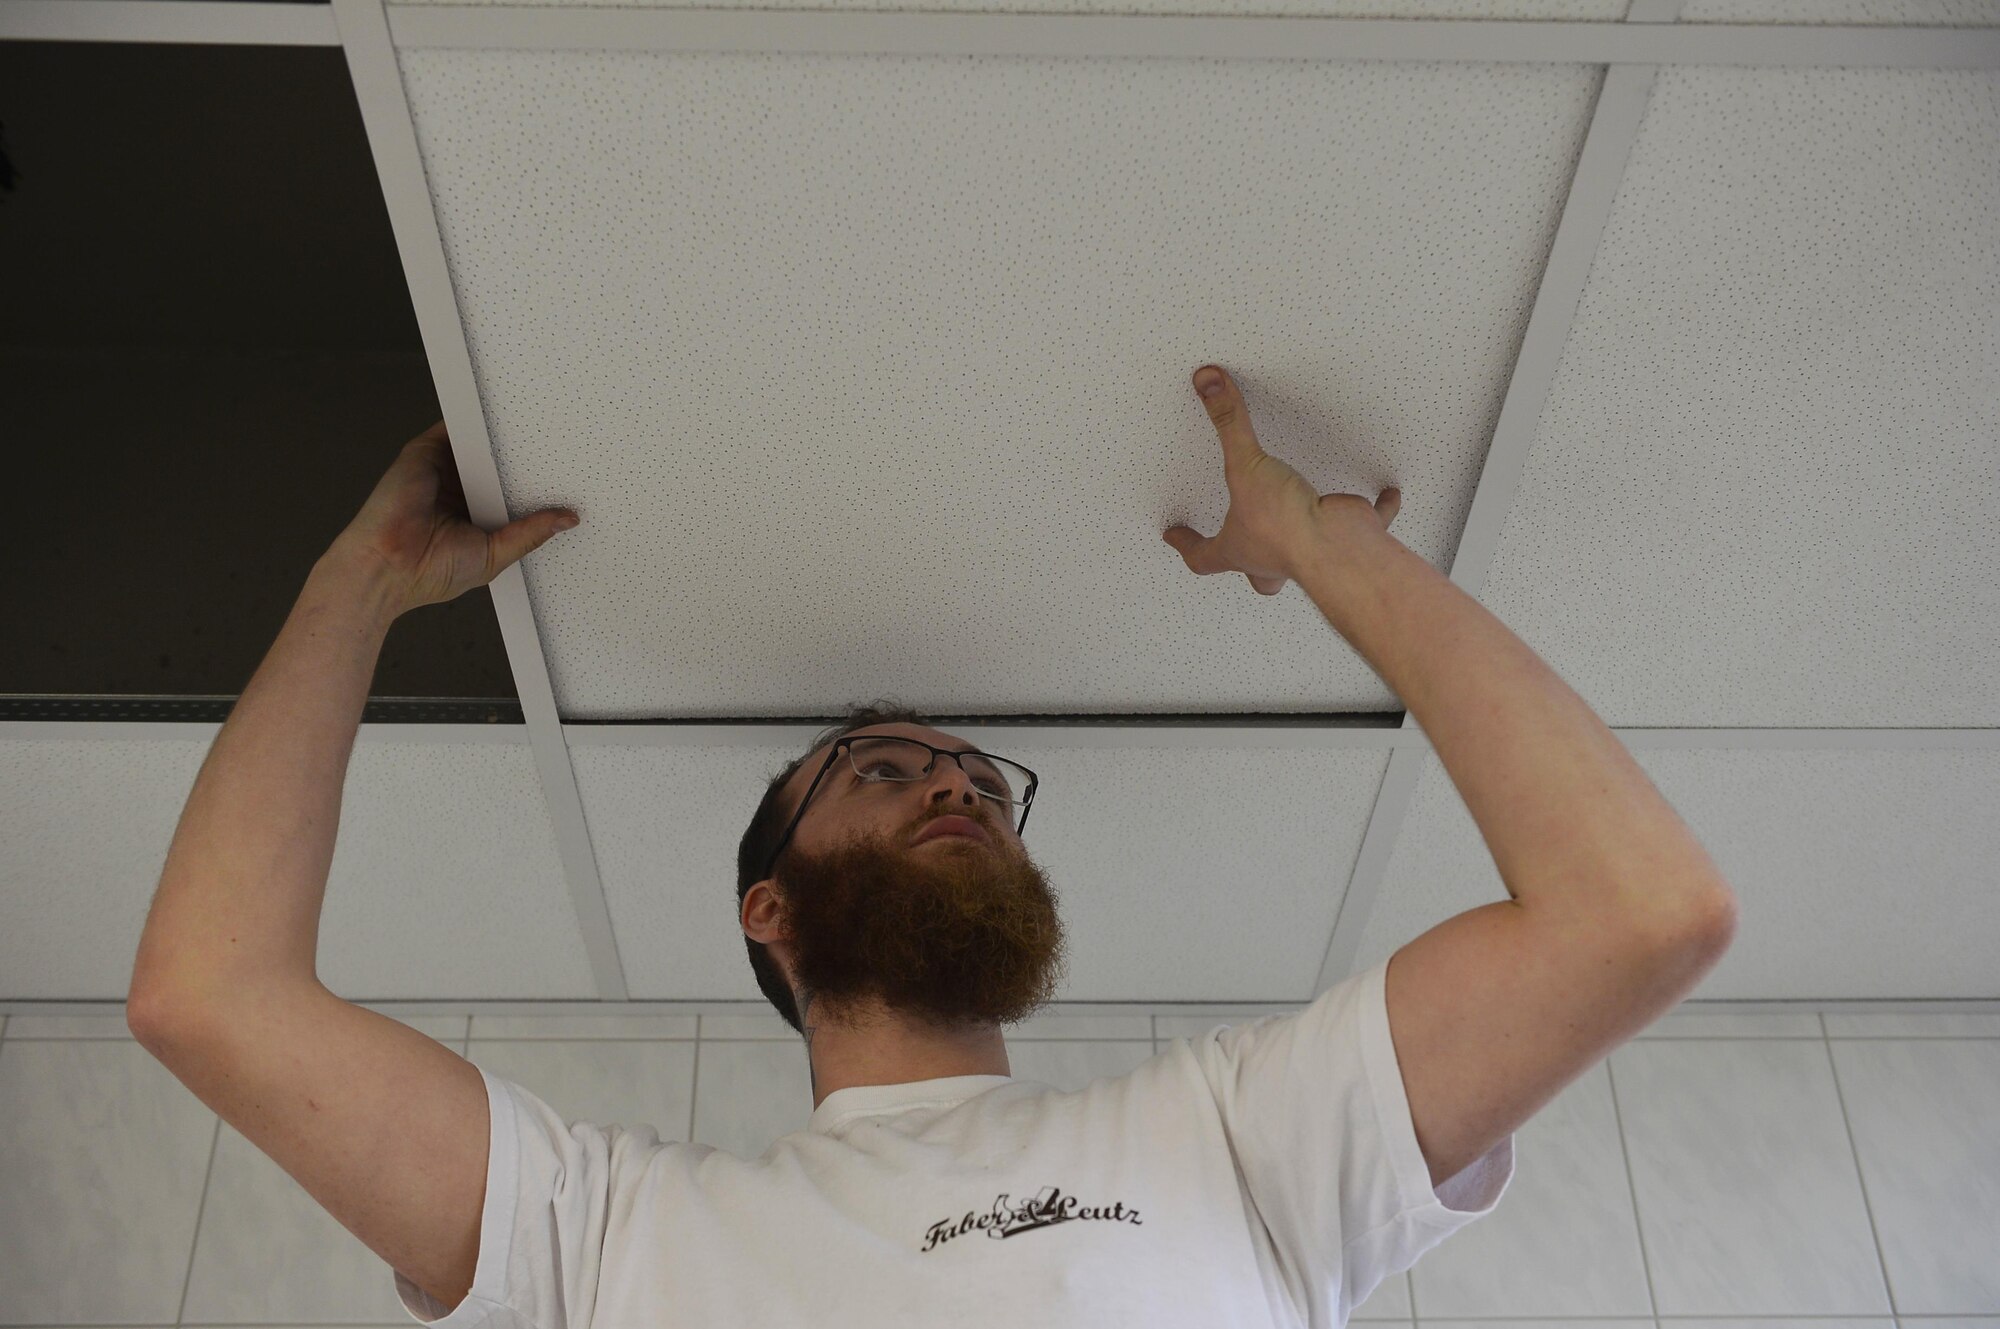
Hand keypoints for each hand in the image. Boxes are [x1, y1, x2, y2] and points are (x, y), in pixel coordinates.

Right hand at [332, 419, 579, 615]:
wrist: (386, 565)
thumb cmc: (432, 572)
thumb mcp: (496, 554)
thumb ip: (530, 533)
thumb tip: (568, 519)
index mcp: (475, 517)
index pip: (510, 492)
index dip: (534, 486)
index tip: (565, 478)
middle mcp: (459, 491)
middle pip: (497, 464)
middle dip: (523, 457)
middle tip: (561, 445)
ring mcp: (441, 470)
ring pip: (478, 444)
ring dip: (501, 435)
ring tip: (540, 424)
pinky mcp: (424, 452)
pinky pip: (453, 428)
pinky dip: (473, 421)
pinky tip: (502, 415)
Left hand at [1163, 366, 1400, 595]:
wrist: (1336, 546)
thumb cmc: (1285, 526)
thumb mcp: (1245, 466)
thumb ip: (1228, 422)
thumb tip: (1207, 385)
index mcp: (1241, 549)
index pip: (1203, 555)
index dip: (1186, 543)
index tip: (1174, 536)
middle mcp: (1275, 556)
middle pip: (1257, 575)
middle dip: (1252, 567)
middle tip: (1248, 551)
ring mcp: (1313, 550)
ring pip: (1306, 554)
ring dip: (1308, 537)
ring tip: (1309, 518)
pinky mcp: (1349, 534)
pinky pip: (1367, 521)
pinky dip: (1378, 509)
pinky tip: (1385, 494)